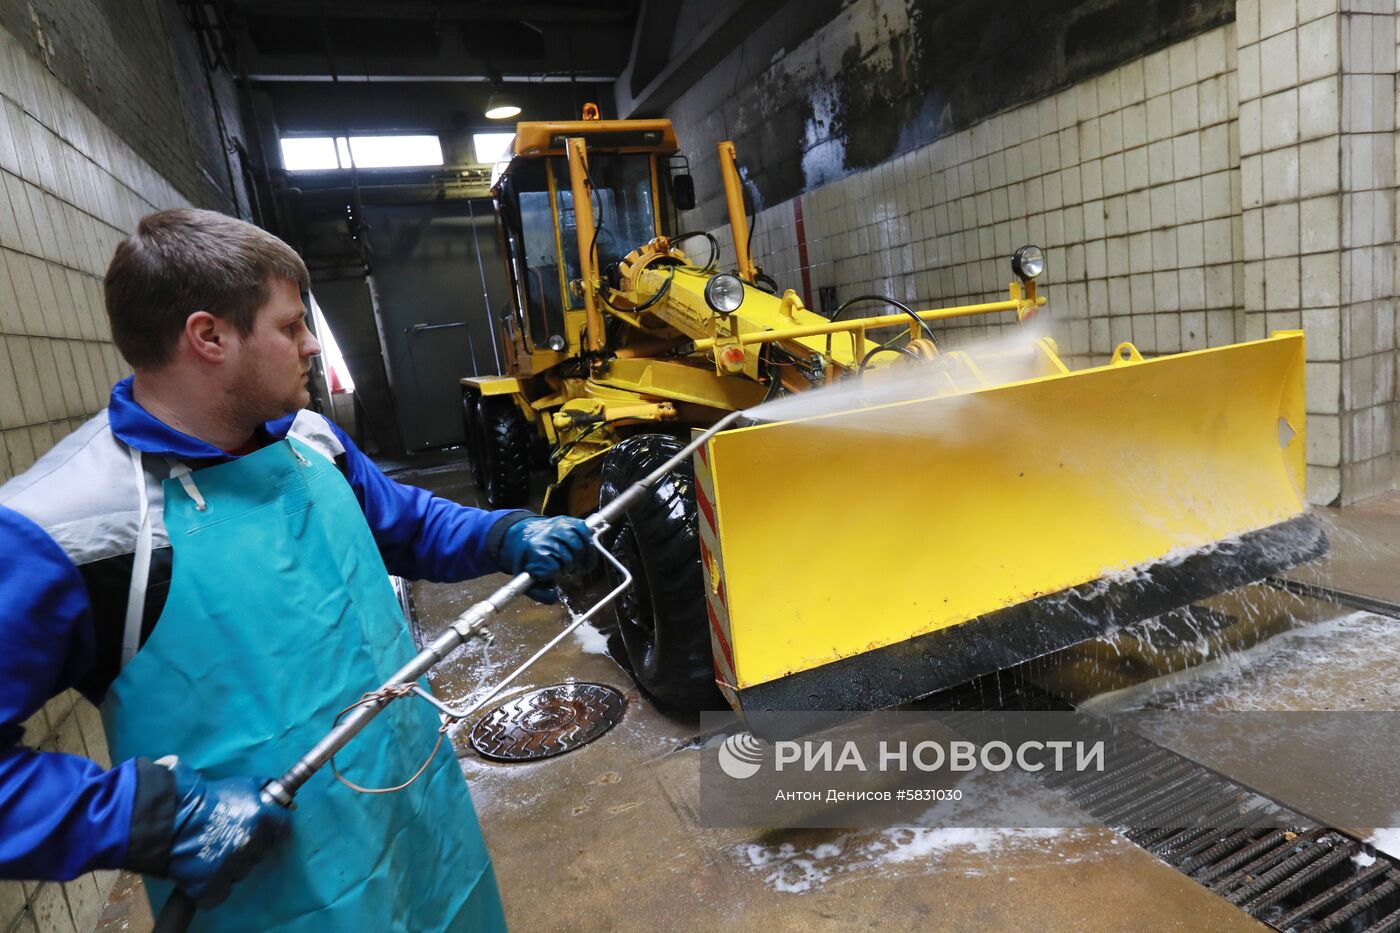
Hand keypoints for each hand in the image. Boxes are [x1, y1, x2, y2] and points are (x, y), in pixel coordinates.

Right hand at [160, 759, 289, 906]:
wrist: (165, 819)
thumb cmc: (203, 799)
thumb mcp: (240, 784)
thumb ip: (265, 790)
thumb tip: (284, 799)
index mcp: (262, 819)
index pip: (283, 829)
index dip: (273, 826)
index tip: (261, 826)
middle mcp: (252, 845)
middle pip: (262, 850)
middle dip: (250, 844)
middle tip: (229, 835)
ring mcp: (233, 869)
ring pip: (242, 871)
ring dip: (232, 864)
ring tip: (212, 849)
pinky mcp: (212, 888)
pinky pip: (222, 890)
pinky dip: (215, 884)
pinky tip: (204, 868)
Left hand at [499, 516, 597, 601]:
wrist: (526, 534)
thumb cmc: (528, 558)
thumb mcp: (526, 578)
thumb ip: (539, 593)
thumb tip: (555, 597)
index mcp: (535, 549)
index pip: (553, 567)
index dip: (556, 574)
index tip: (552, 574)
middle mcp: (549, 535)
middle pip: (568, 559)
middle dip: (569, 568)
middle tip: (566, 570)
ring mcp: (561, 525)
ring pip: (580, 548)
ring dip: (581, 560)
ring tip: (576, 564)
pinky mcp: (572, 521)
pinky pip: (586, 535)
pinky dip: (589, 548)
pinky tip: (585, 555)